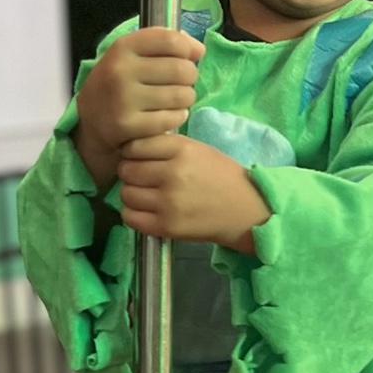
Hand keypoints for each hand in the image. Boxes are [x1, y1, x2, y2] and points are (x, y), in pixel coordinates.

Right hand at [74, 28, 204, 187]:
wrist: (90, 121)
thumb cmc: (119, 83)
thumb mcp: (131, 55)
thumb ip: (163, 44)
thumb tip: (198, 49)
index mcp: (122, 48)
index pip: (170, 40)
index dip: (189, 48)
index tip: (192, 56)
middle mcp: (120, 71)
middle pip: (182, 69)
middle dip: (190, 77)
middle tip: (182, 83)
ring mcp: (122, 99)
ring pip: (182, 95)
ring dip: (186, 99)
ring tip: (175, 100)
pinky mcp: (128, 126)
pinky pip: (172, 119)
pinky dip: (177, 117)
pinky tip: (167, 115)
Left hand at [118, 133, 270, 251]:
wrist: (245, 210)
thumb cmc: (221, 176)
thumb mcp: (198, 150)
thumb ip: (167, 146)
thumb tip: (130, 148)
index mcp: (182, 149)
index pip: (135, 146)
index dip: (132, 152)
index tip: (139, 158)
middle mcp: (173, 173)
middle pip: (127, 170)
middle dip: (131, 173)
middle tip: (142, 178)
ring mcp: (168, 202)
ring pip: (126, 193)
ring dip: (132, 193)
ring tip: (146, 195)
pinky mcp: (166, 226)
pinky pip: (130, 217)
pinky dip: (133, 214)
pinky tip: (146, 211)